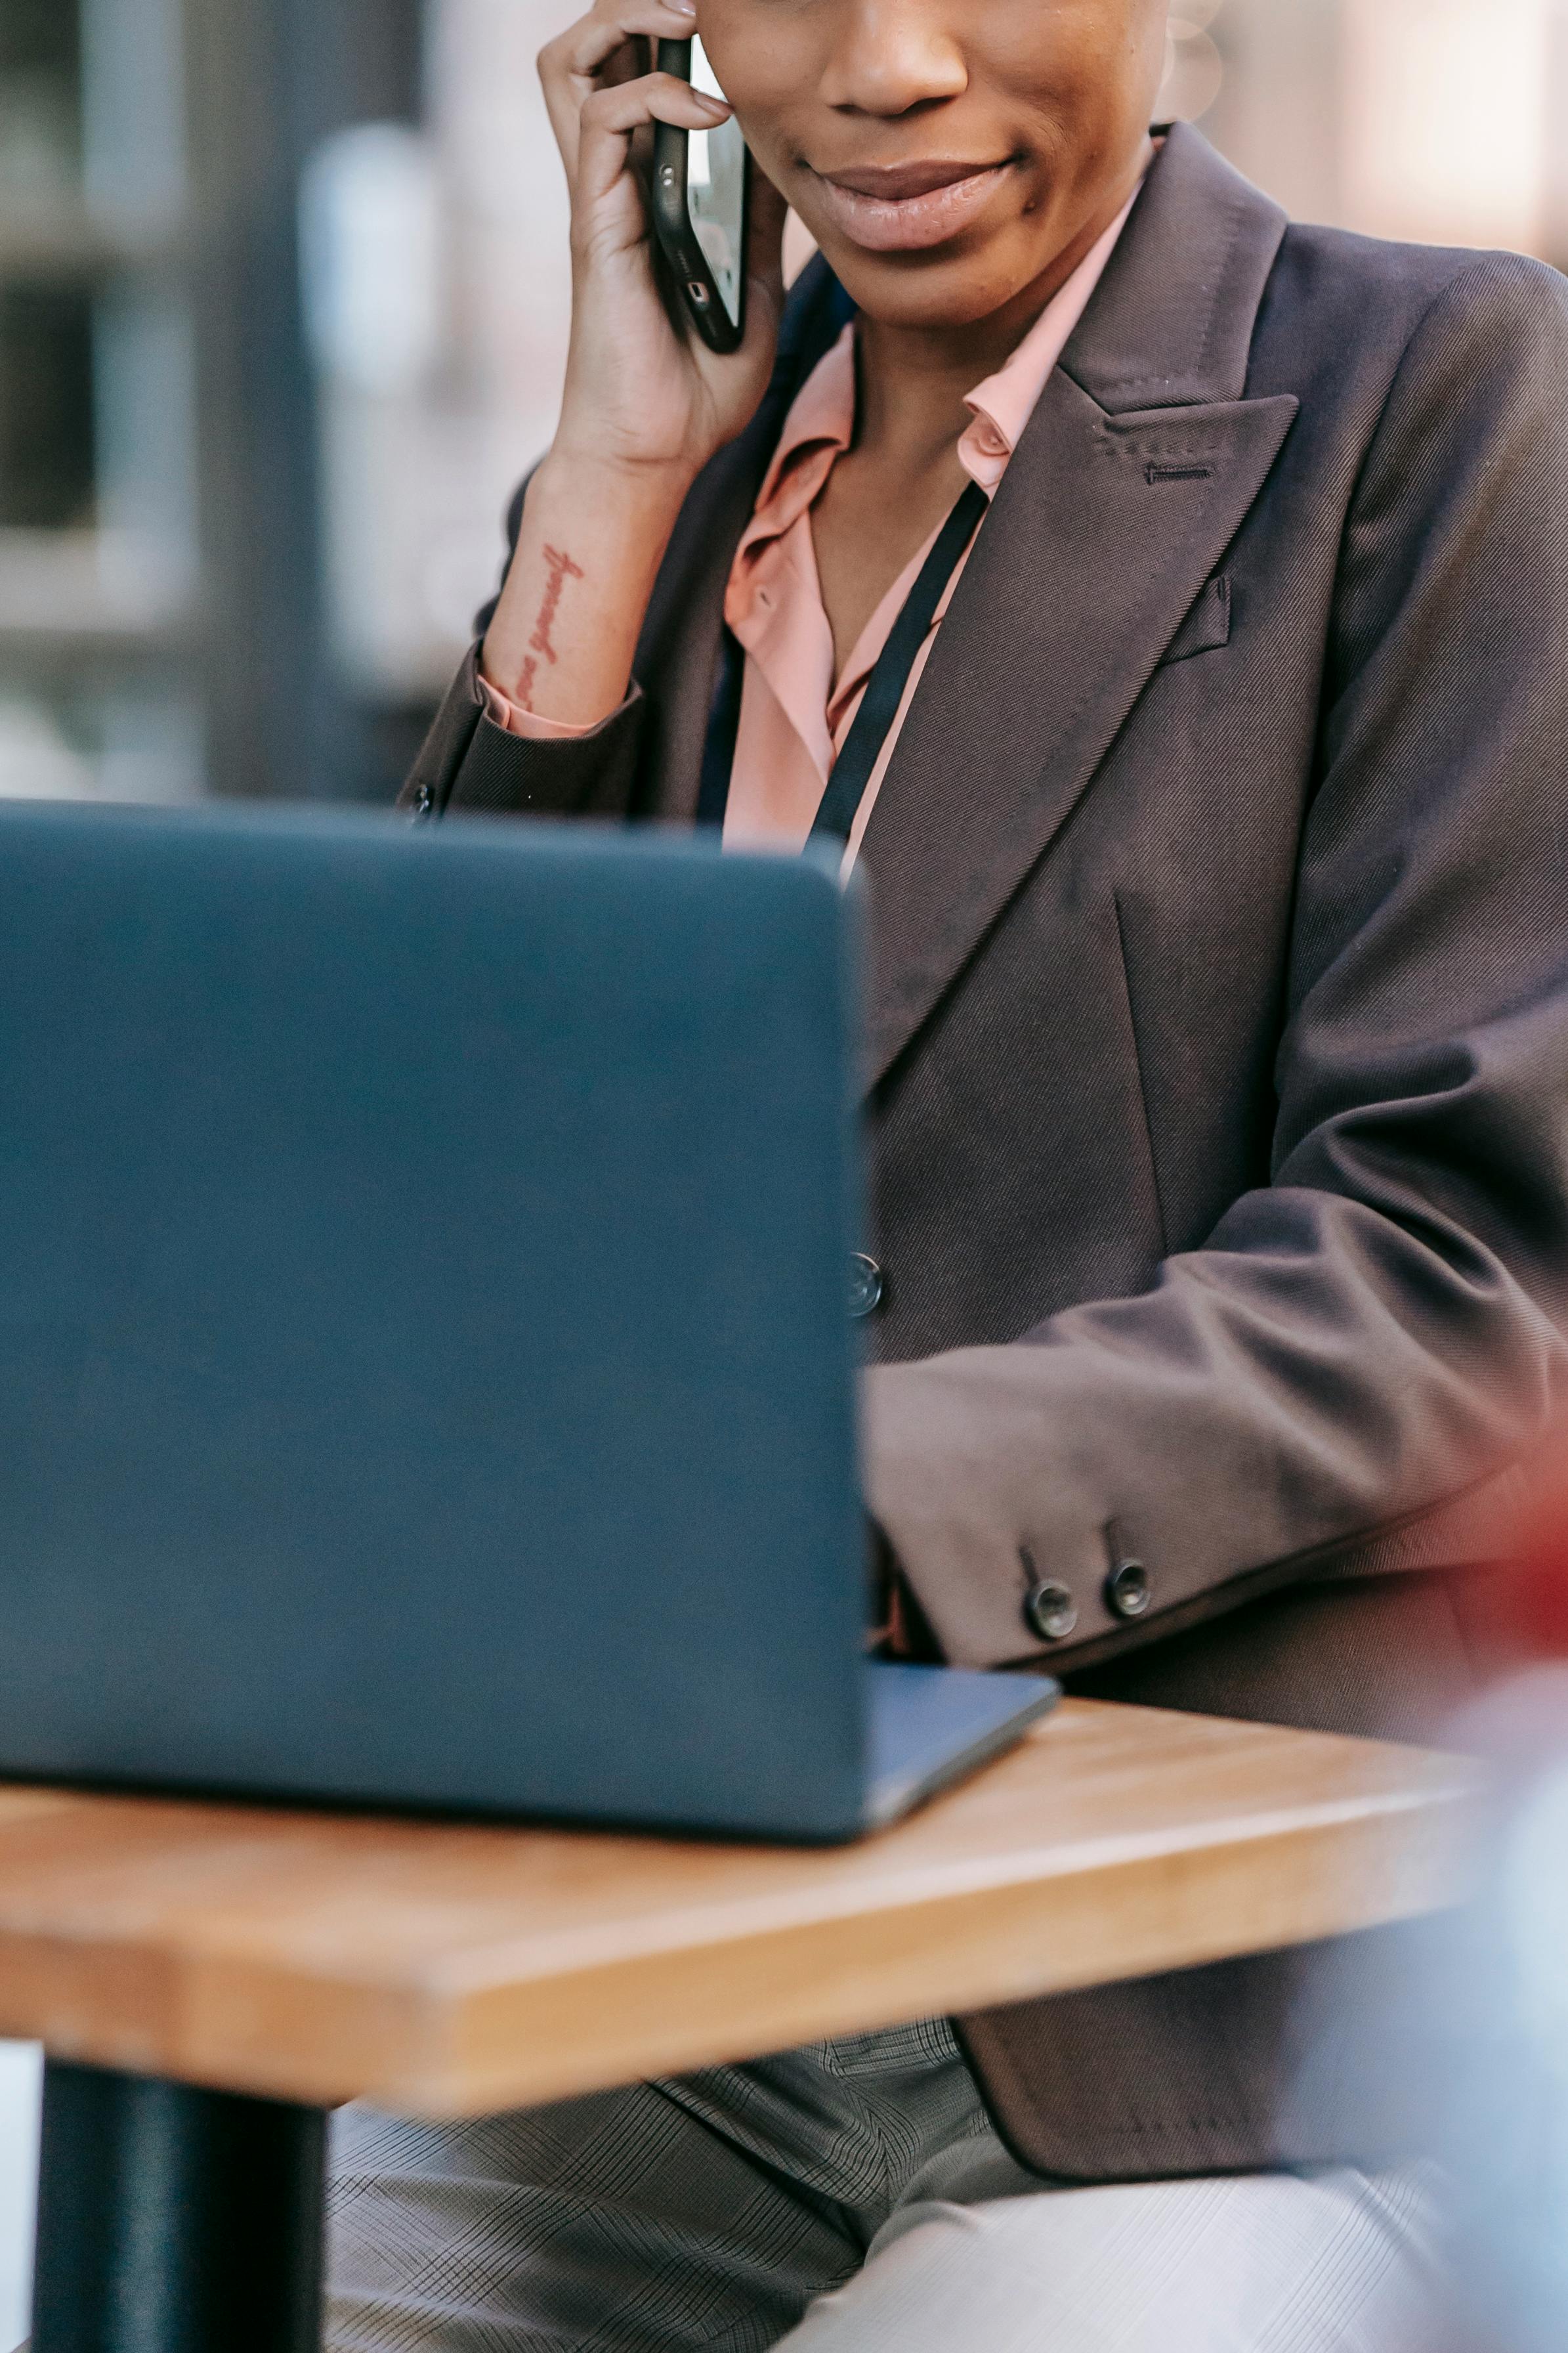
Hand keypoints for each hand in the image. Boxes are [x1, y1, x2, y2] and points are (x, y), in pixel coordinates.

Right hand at [539, 0, 787, 488]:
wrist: (656, 455)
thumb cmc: (696, 389)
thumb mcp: (754, 290)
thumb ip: (761, 225)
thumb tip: (790, 162)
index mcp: (644, 193)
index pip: (632, 79)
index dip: (666, 38)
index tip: (726, 31)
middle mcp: (611, 184)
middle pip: (587, 51)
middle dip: (633, 6)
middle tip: (693, 8)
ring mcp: (599, 199)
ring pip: (575, 63)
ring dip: (629, 22)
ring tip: (687, 20)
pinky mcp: (597, 224)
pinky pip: (606, 121)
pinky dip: (659, 96)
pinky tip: (711, 114)